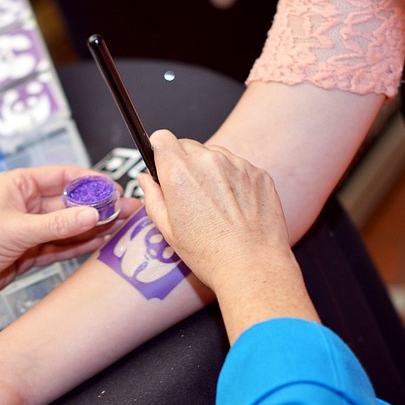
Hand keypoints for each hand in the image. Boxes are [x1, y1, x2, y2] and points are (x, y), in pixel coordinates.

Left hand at [0, 166, 140, 311]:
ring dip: (94, 227)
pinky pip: (61, 245)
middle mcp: (25, 204)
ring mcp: (29, 229)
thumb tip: (93, 214)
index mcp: (18, 185)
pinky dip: (79, 245)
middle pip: (70, 203)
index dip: (91, 183)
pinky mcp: (30, 252)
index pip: (63, 177)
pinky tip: (100, 242)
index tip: (115, 190)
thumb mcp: (18, 230)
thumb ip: (58, 224)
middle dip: (99, 208)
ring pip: (69, 226)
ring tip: (122, 227)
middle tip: (127, 211)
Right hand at [138, 130, 290, 291]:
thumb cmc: (210, 254)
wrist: (253, 266)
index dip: (160, 151)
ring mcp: (237, 164)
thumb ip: (152, 197)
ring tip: (217, 206)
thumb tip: (145, 179)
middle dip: (185, 164)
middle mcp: (208, 161)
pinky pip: (239, 167)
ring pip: (215, 155)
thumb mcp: (168, 230)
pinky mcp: (258, 173)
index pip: (162, 138)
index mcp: (179, 173)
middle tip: (191, 196)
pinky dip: (235, 181)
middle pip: (188, 146)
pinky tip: (236, 209)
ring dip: (212, 171)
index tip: (163, 163)